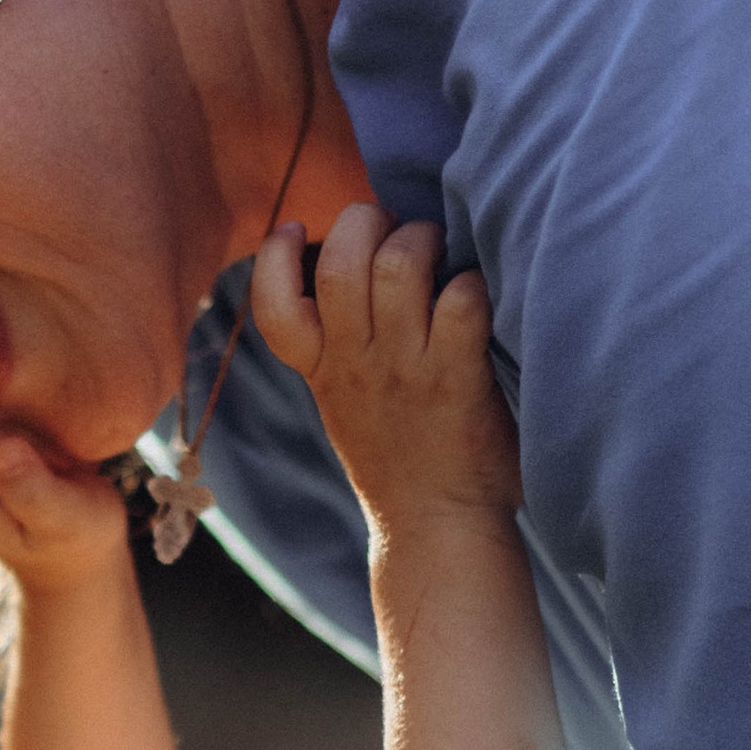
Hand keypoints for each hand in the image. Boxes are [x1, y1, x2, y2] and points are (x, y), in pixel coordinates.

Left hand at [0, 419, 130, 598]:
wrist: (71, 541)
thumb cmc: (77, 534)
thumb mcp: (66, 521)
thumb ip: (33, 493)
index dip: (36, 442)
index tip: (56, 477)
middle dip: (30, 427)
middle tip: (55, 466)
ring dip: (29, 416)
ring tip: (47, 456)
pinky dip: (23, 408)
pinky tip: (35, 442)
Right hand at [251, 207, 520, 531]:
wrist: (437, 528)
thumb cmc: (400, 454)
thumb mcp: (344, 400)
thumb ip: (338, 342)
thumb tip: (352, 261)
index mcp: (321, 367)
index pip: (271, 303)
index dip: (275, 254)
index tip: (298, 233)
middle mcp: (356, 362)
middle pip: (339, 259)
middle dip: (367, 221)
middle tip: (395, 234)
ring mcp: (406, 369)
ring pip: (398, 265)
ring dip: (423, 241)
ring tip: (440, 254)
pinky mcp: (458, 378)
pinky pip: (461, 300)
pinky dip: (474, 283)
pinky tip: (479, 295)